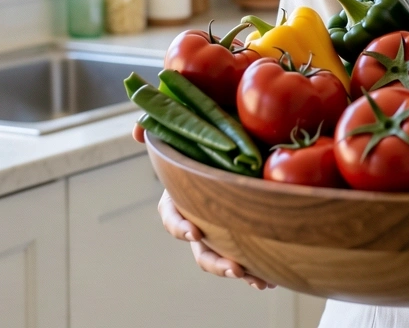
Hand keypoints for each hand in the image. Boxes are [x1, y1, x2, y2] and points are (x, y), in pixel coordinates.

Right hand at [133, 123, 271, 289]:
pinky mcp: (242, 233)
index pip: (171, 216)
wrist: (239, 143)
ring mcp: (220, 229)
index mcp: (180, 197)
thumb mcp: (188, 129)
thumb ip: (163, 130)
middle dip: (215, 261)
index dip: (179, 226)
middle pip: (199, 248)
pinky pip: (247, 256)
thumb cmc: (208, 136)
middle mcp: (198, 219)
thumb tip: (137, 132)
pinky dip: (257, 270)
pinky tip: (271, 279)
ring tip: (257, 280)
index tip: (194, 232)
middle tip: (234, 267)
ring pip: (222, 258)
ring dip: (237, 271)